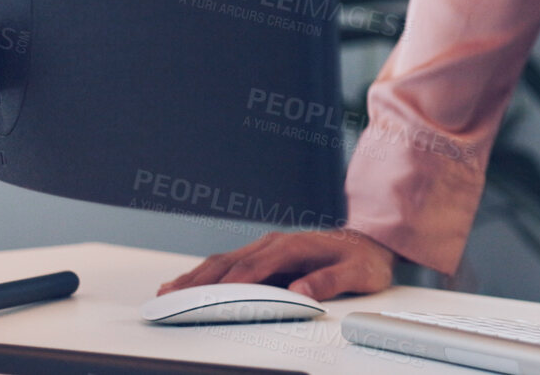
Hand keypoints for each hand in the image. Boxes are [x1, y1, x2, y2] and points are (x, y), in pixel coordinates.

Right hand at [157, 229, 396, 300]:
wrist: (372, 242)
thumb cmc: (364, 259)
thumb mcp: (357, 272)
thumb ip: (330, 280)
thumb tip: (302, 289)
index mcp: (294, 245)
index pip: (255, 265)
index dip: (232, 282)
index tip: (211, 298)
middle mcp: (275, 243)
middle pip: (230, 262)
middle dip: (200, 280)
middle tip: (172, 296)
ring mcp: (267, 248)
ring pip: (224, 261)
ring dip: (196, 276)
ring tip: (168, 291)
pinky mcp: (264, 256)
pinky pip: (230, 264)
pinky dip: (206, 274)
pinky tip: (189, 283)